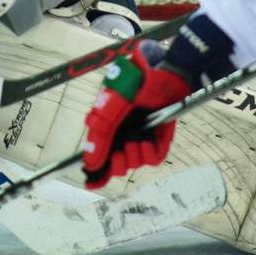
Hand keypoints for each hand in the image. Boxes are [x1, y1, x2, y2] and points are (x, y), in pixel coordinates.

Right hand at [81, 41, 191, 189]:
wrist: (165, 73)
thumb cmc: (135, 82)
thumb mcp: (110, 105)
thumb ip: (99, 133)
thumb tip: (90, 162)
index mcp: (108, 127)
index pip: (99, 157)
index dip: (96, 172)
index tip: (91, 181)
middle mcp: (124, 135)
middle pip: (117, 166)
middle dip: (117, 163)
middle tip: (119, 153)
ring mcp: (142, 137)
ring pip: (134, 163)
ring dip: (134, 154)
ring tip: (136, 137)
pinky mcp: (160, 139)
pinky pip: (153, 159)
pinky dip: (148, 152)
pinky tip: (147, 140)